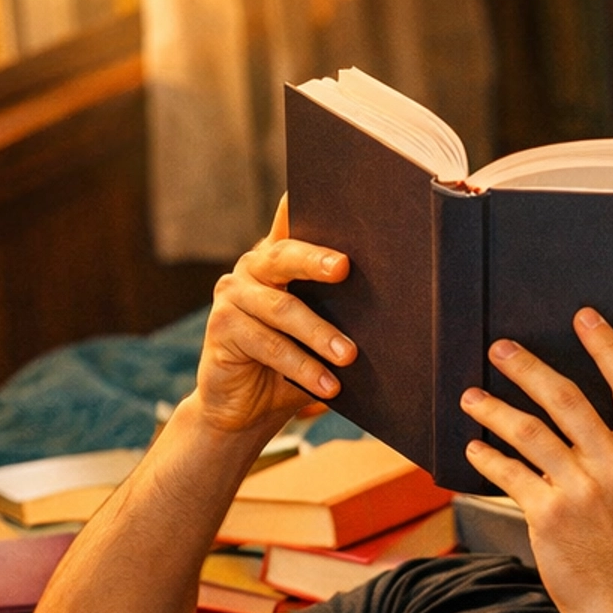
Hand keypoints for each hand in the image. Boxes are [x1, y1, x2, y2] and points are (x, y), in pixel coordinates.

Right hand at [196, 196, 355, 435]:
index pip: (291, 225)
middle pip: (285, 256)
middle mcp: (251, 269)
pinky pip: (269, 345)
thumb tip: (391, 310)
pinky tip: (327, 385)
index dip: (301, 205)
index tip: (329, 198)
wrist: (243, 414)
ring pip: (282, 309)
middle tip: (345, 269)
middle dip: (317, 261)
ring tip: (349, 356)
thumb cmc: (288, 372)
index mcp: (277, 262)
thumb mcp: (316, 342)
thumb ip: (337, 316)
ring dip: (320, 335)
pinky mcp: (221, 329)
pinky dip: (302, 366)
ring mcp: (232, 296)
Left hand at [460, 312, 612, 612]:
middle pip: (567, 397)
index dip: (606, 345)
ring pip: (529, 431)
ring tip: (471, 397)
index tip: (583, 317)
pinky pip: (510, 474)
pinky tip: (474, 450)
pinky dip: (488, 458)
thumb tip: (594, 434)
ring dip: (494, 410)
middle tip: (501, 349)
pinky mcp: (549, 516)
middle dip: (529, 367)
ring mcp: (583, 490)